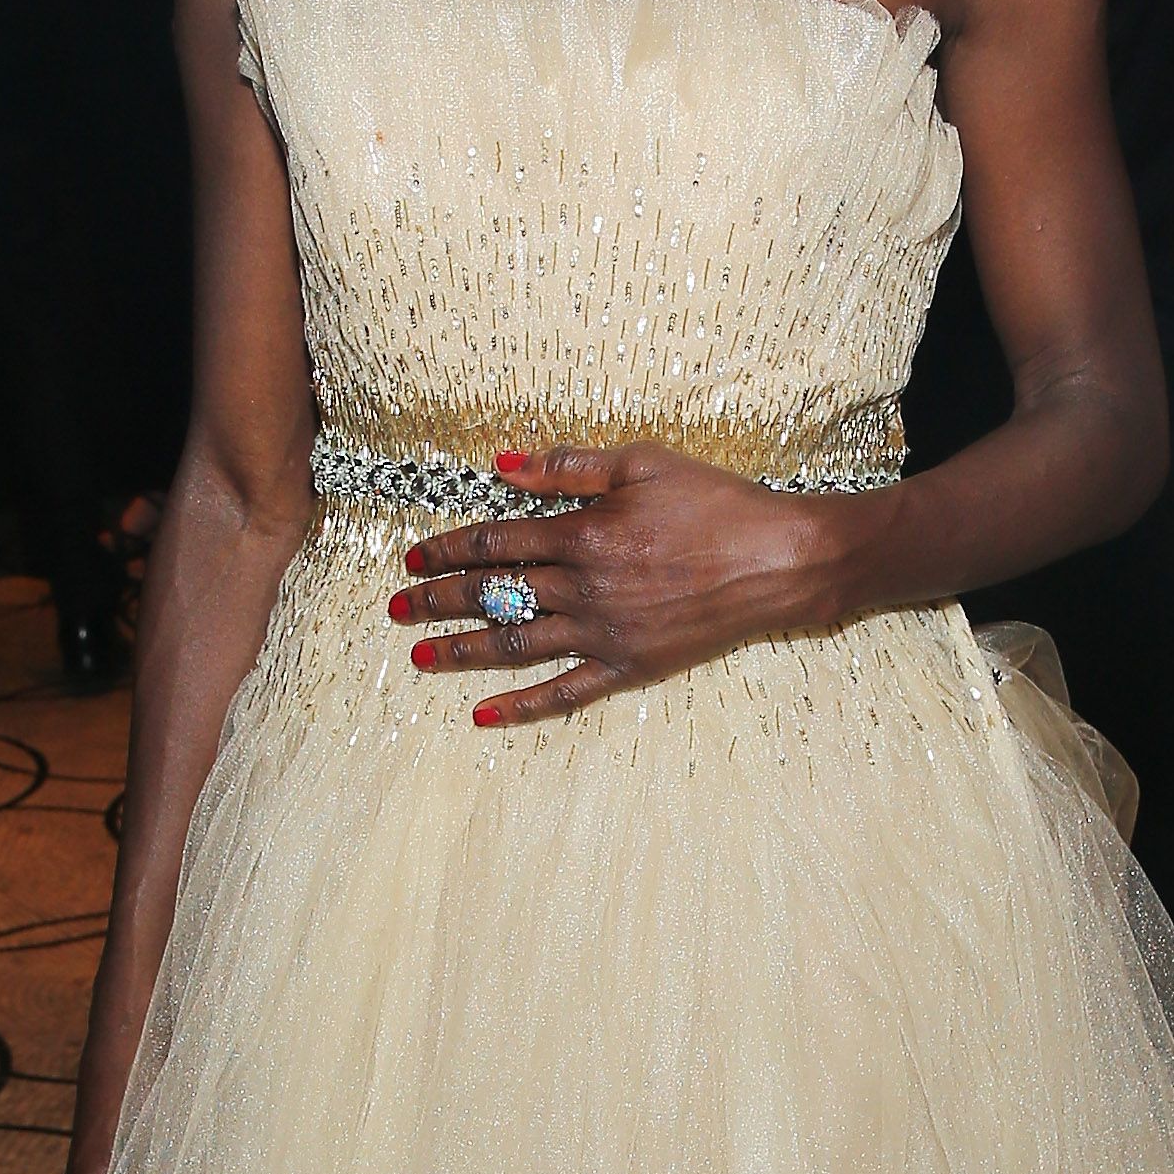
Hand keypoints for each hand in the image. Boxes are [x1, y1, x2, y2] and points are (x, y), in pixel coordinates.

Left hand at [390, 444, 883, 727]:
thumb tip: (499, 460)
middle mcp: (583, 588)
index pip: (495, 541)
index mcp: (582, 533)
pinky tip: (482, 713)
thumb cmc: (715, 503)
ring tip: (418, 655)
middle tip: (395, 607)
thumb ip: (568, 464)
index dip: (449, 548)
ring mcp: (603, 634)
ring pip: (514, 645)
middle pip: (492, 595)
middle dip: (437, 600)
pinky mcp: (628, 667)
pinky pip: (564, 692)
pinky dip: (521, 706)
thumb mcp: (642, 463)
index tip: (414, 555)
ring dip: (460, 651)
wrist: (778, 560)